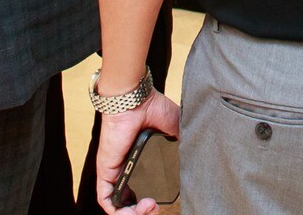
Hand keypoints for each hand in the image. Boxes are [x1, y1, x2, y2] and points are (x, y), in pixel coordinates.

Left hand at [96, 93, 181, 214]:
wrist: (135, 99)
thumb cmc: (152, 108)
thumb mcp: (174, 131)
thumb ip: (182, 146)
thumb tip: (196, 160)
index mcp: (142, 162)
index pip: (145, 190)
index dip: (153, 201)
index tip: (163, 200)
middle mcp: (128, 169)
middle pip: (132, 203)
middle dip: (145, 211)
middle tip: (155, 207)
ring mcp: (115, 172)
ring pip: (119, 206)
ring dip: (134, 214)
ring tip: (149, 208)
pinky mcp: (106, 172)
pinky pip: (107, 200)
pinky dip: (119, 212)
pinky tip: (136, 210)